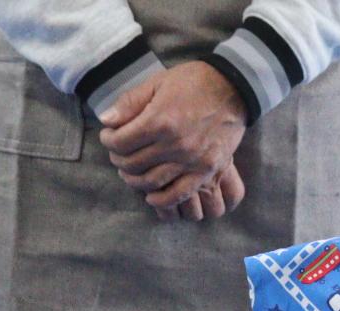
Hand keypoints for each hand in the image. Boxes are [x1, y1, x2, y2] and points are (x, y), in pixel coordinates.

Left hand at [99, 63, 246, 210]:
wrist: (233, 88)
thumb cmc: (193, 82)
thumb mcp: (157, 83)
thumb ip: (130, 103)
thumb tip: (106, 120)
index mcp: (160, 121)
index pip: (121, 142)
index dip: (108, 140)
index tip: (109, 136)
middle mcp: (174, 145)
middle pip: (133, 163)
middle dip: (118, 159)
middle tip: (118, 153)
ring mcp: (191, 161)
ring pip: (151, 182)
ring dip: (134, 180)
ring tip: (131, 171)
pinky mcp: (206, 171)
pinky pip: (180, 194)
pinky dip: (162, 200)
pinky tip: (151, 196)